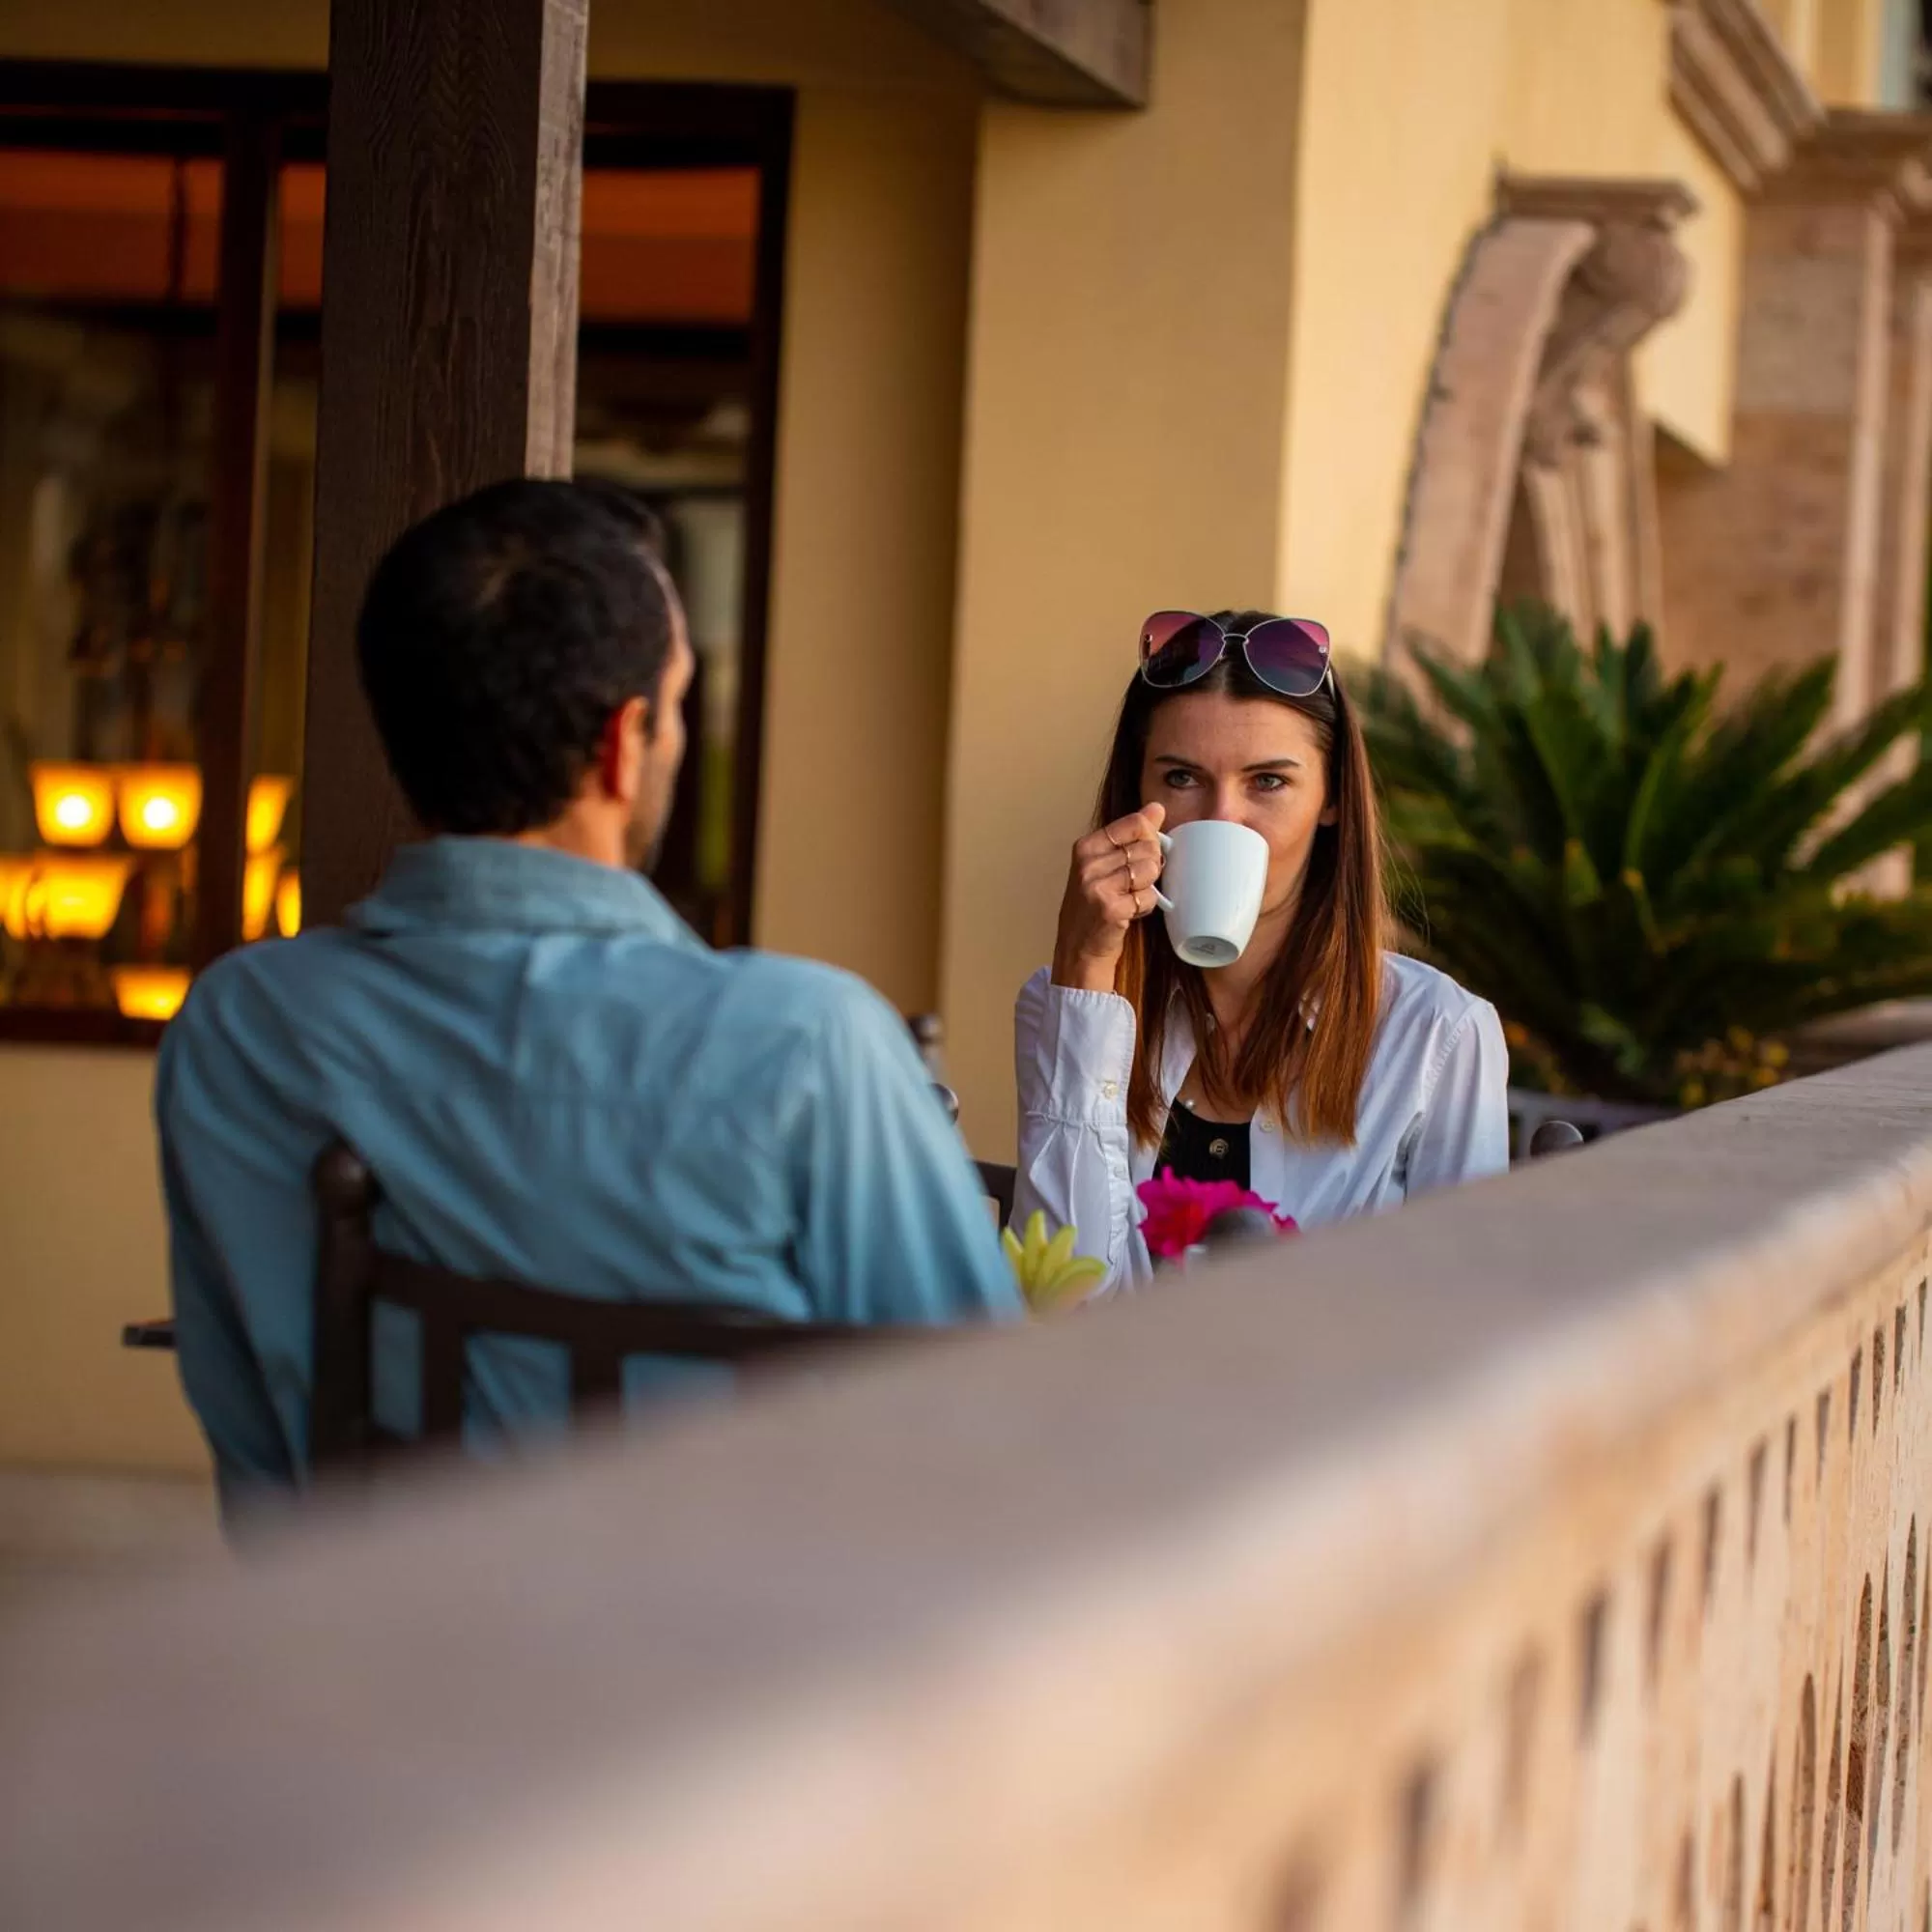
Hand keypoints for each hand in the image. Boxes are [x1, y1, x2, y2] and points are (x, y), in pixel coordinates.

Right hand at [1051, 803, 1165, 992]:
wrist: (1078, 948)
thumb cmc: (1093, 905)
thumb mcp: (1105, 864)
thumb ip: (1131, 834)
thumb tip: (1156, 807)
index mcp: (1086, 847)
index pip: (1135, 824)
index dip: (1148, 840)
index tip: (1138, 856)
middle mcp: (1088, 864)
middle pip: (1148, 848)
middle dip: (1149, 868)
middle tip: (1130, 884)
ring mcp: (1097, 886)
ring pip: (1150, 871)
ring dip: (1147, 888)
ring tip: (1128, 897)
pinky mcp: (1111, 909)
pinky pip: (1149, 897)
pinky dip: (1145, 906)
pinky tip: (1128, 911)